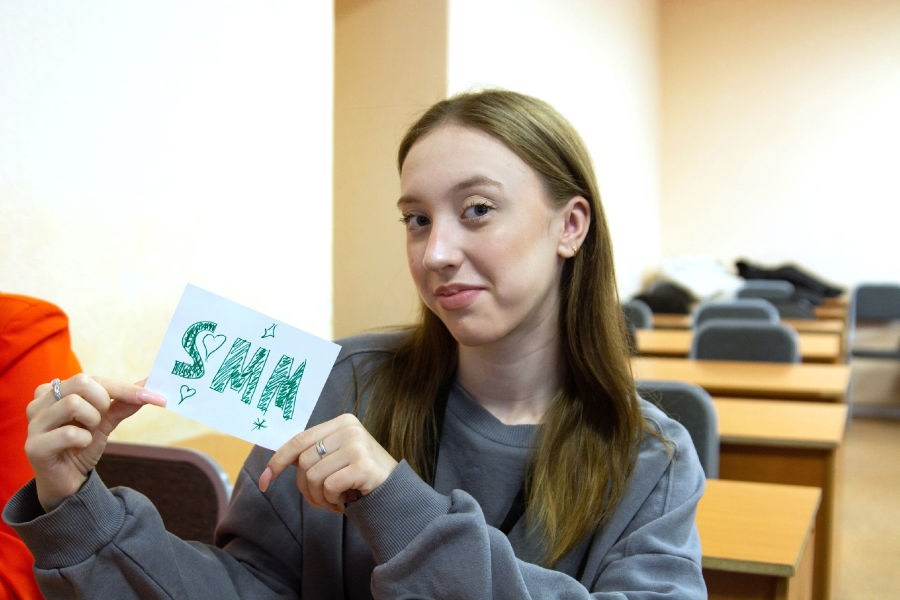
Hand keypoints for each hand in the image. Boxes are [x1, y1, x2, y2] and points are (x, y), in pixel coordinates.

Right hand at [24, 374, 166, 511]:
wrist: (67, 483)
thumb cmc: (82, 445)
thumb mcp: (106, 420)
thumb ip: (124, 402)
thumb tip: (150, 382)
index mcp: (55, 390)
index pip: (93, 379)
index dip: (126, 388)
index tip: (156, 396)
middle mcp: (40, 402)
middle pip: (81, 382)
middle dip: (104, 401)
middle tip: (103, 418)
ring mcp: (33, 424)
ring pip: (73, 403)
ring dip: (93, 420)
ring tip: (88, 432)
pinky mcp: (34, 447)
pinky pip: (69, 433)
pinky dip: (84, 440)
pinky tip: (79, 446)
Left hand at [258, 413, 397, 512]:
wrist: (394, 490)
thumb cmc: (360, 475)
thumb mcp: (336, 456)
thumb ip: (312, 452)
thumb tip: (274, 462)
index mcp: (341, 422)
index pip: (299, 440)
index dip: (277, 461)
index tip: (264, 481)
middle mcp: (349, 429)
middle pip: (303, 462)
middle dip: (305, 488)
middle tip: (319, 499)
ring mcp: (357, 445)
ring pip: (313, 476)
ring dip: (318, 497)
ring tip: (333, 500)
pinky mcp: (363, 465)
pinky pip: (329, 487)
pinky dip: (331, 500)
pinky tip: (344, 500)